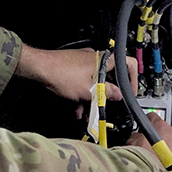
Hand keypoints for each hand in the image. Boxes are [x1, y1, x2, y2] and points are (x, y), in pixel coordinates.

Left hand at [16, 45, 139, 103]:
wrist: (38, 67)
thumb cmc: (60, 73)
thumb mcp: (87, 90)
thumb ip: (106, 93)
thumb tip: (117, 95)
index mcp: (102, 60)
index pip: (127, 64)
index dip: (133, 79)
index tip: (130, 92)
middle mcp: (94, 59)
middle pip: (109, 77)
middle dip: (106, 95)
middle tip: (105, 106)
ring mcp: (83, 62)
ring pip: (94, 82)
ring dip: (92, 98)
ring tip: (87, 112)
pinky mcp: (73, 67)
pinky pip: (83, 81)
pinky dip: (82, 94)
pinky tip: (76, 108)